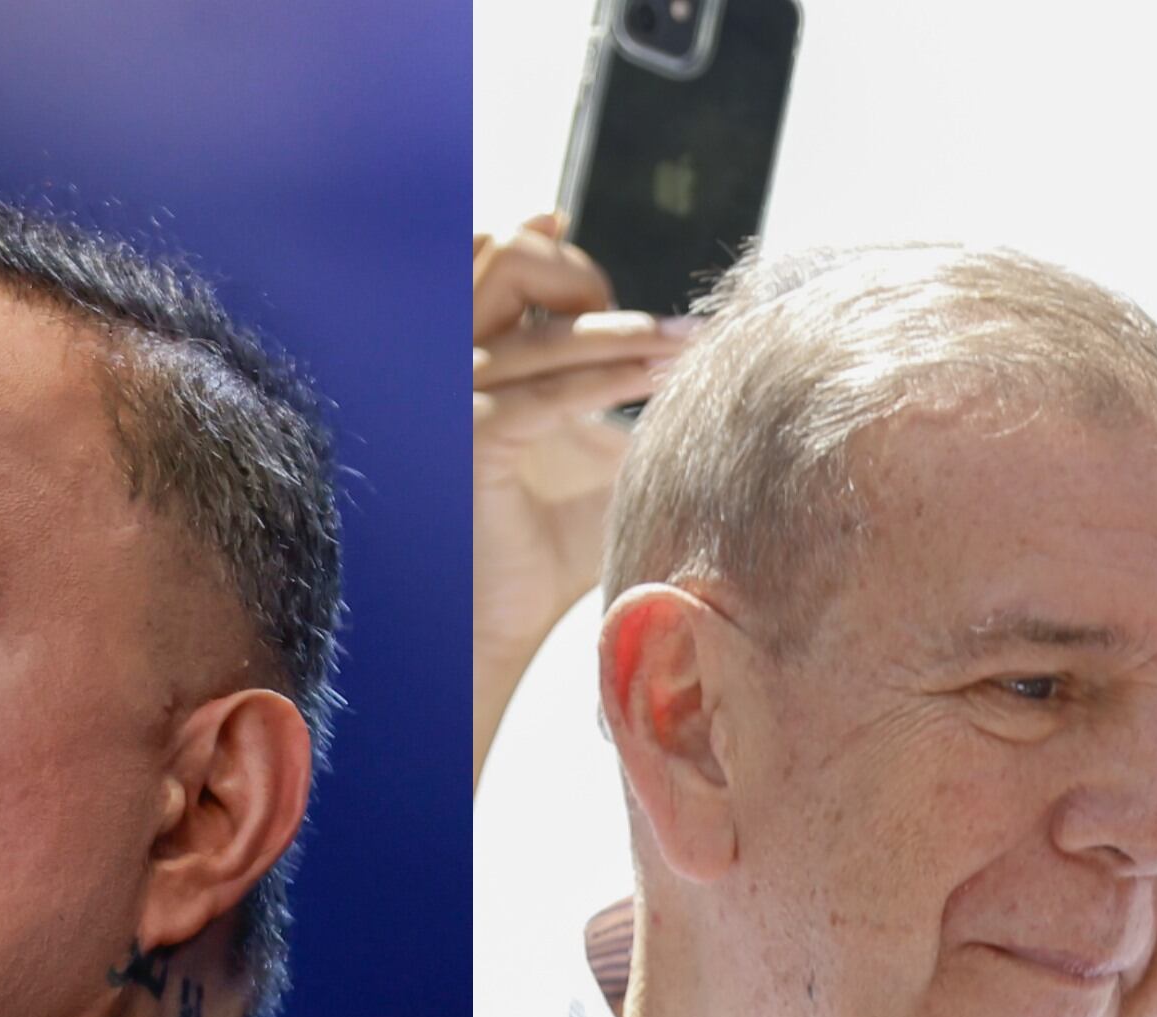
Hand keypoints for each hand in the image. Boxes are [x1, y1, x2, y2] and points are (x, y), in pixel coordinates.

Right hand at [476, 214, 689, 783]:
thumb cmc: (544, 551)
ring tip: (685, 346)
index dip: (563, 249)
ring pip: (534, 322)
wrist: (497, 627)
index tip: (634, 288)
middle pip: (504, 255)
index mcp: (473, 358)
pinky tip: (663, 380)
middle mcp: (453, 367)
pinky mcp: (470, 439)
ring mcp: (454, 399)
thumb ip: (624, 395)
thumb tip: (703, 359)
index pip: (503, 258)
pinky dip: (611, 380)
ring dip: (620, 328)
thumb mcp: (598, 456)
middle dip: (584, 275)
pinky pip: (548, 392)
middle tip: (656, 330)